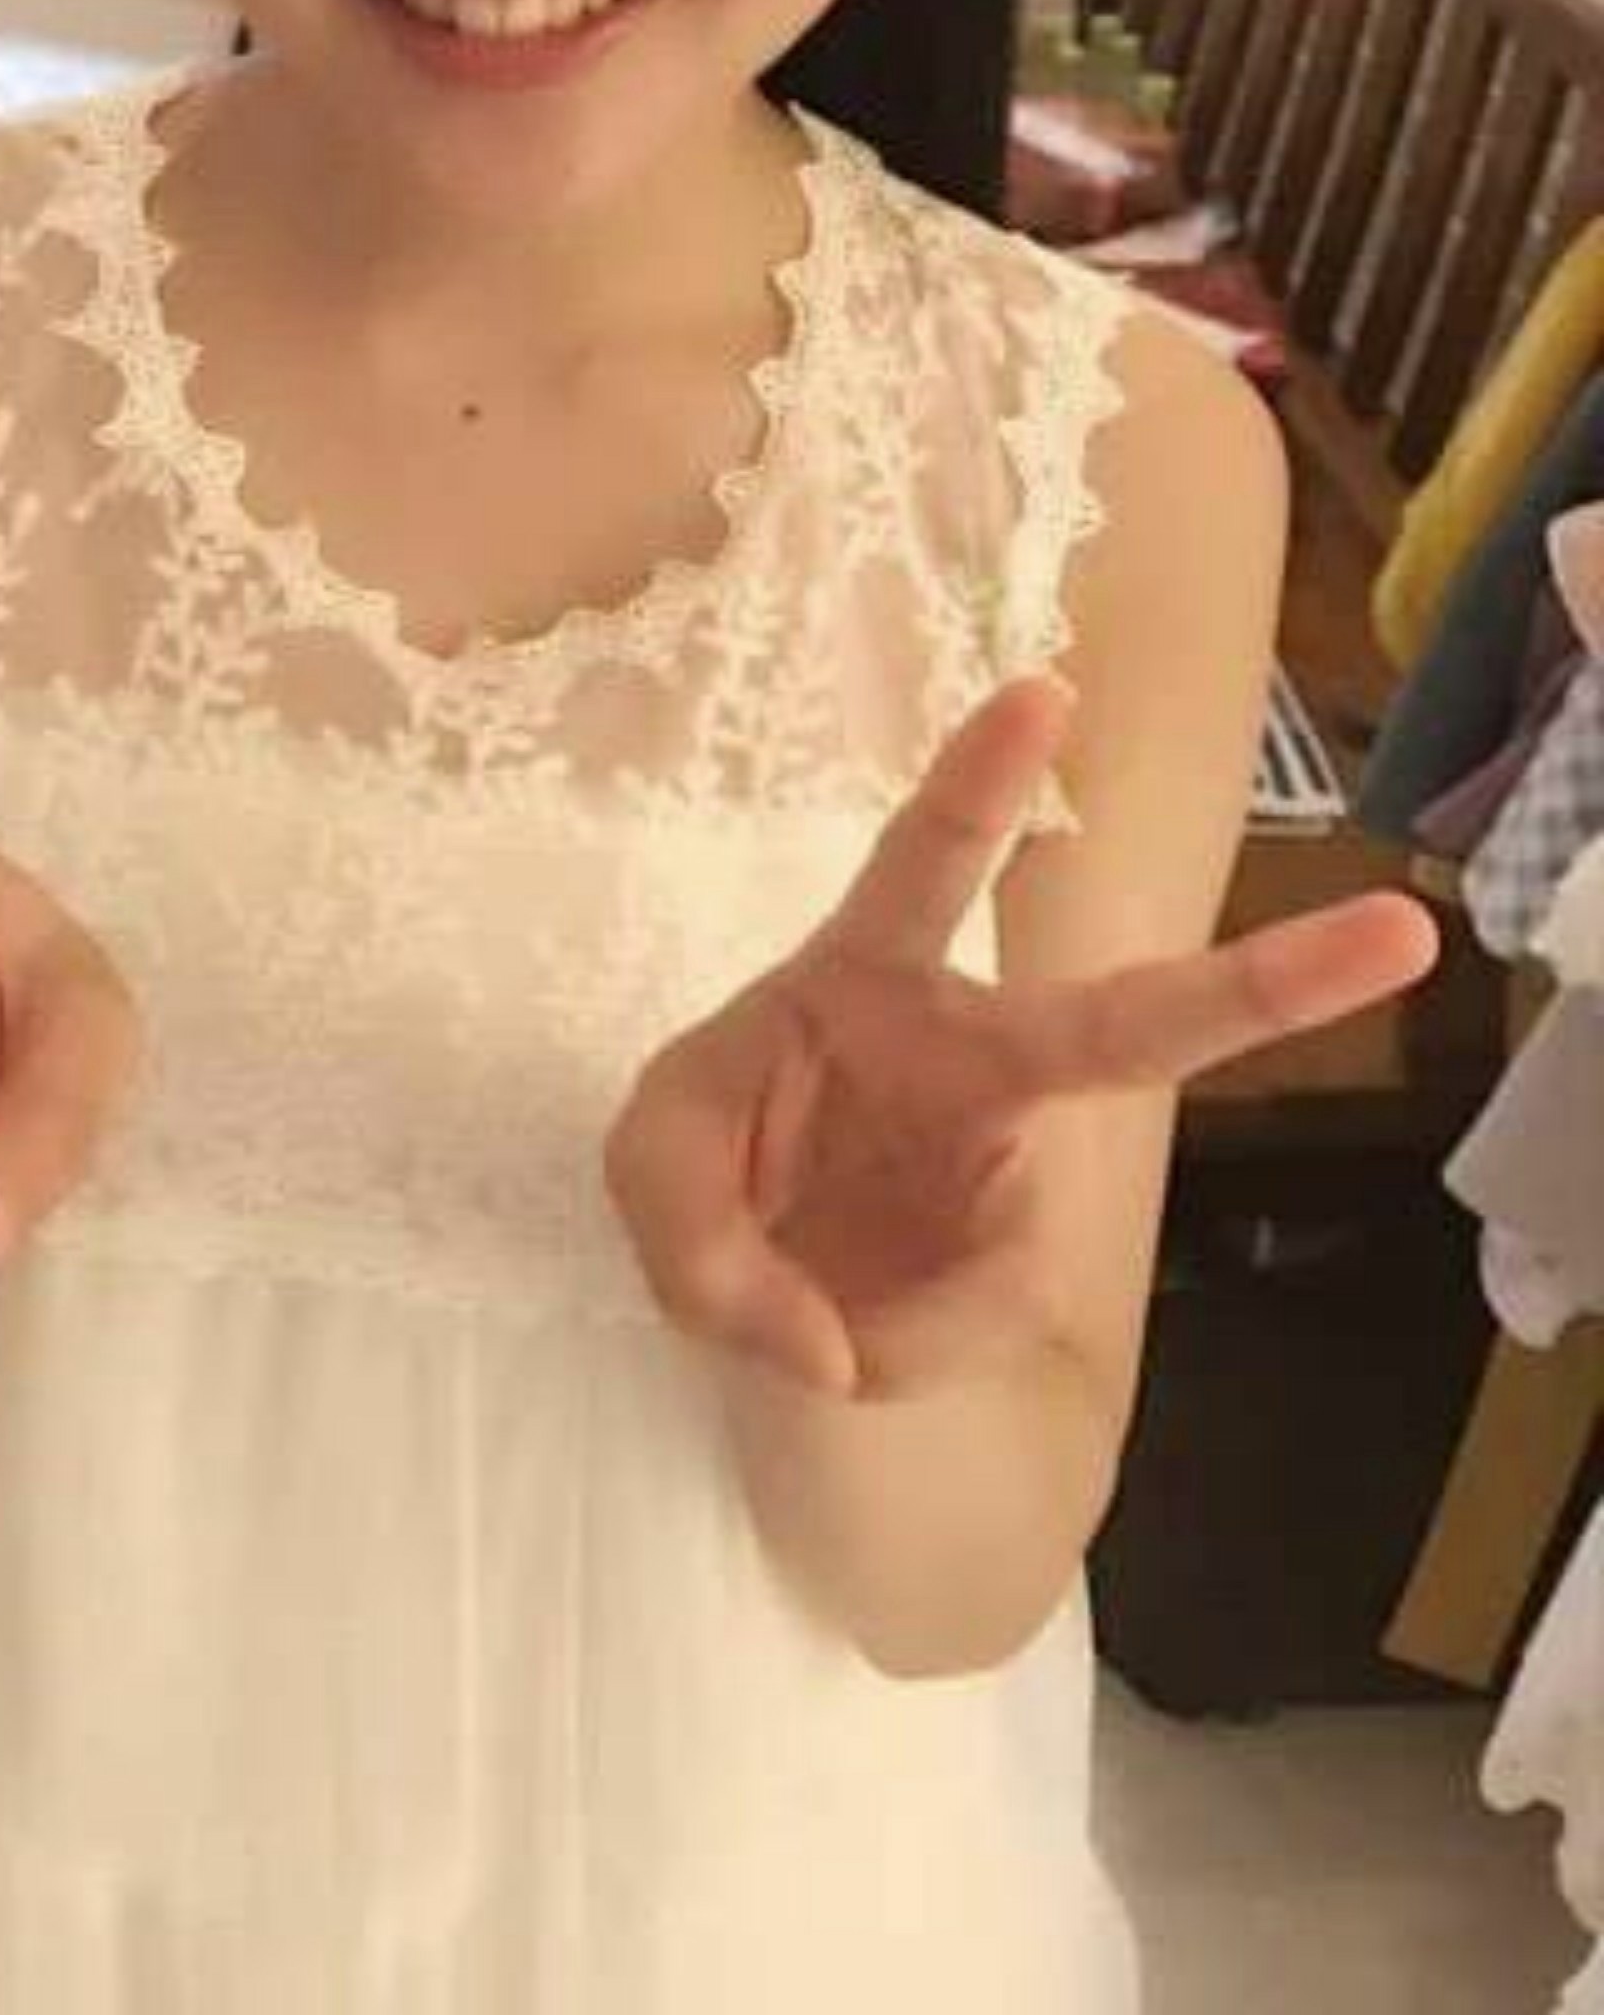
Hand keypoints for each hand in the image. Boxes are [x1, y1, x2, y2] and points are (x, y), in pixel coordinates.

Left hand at [602, 673, 1441, 1403]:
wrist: (750, 1282)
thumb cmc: (709, 1163)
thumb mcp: (645, 1170)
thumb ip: (694, 1233)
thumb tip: (828, 1346)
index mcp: (866, 975)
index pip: (926, 862)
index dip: (982, 780)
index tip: (1047, 692)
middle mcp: (969, 1056)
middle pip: (1131, 1021)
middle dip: (1272, 983)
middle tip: (1398, 933)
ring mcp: (1011, 1166)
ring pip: (1005, 1252)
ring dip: (884, 1310)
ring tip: (798, 1314)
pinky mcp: (1017, 1266)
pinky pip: (965, 1330)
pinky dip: (884, 1352)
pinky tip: (844, 1339)